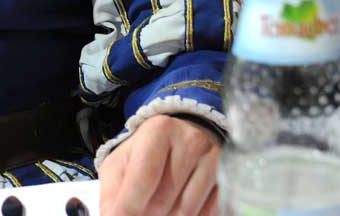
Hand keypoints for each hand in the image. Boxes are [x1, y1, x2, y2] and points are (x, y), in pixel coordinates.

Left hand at [98, 114, 220, 215]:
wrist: (184, 135)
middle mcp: (191, 141)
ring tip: (159, 209)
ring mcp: (213, 159)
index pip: (143, 179)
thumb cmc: (146, 152)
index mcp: (159, 132)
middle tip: (142, 211)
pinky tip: (178, 208)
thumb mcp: (121, 164)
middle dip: (146, 215)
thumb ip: (112, 194)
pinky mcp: (227, 176)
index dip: (128, 209)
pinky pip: (207, 213)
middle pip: (163, 201)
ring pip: (185, 211)